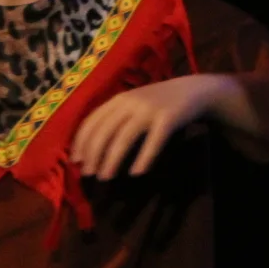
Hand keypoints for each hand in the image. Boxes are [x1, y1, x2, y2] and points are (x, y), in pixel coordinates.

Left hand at [69, 75, 229, 180]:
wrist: (192, 90)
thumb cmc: (157, 102)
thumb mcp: (133, 103)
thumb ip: (115, 117)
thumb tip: (90, 147)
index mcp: (118, 99)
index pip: (92, 121)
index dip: (82, 142)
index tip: (76, 161)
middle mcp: (130, 102)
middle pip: (105, 131)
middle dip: (93, 154)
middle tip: (89, 174)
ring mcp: (149, 109)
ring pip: (124, 137)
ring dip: (112, 160)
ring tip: (105, 177)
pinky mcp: (168, 118)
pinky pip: (153, 142)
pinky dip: (143, 158)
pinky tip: (137, 173)